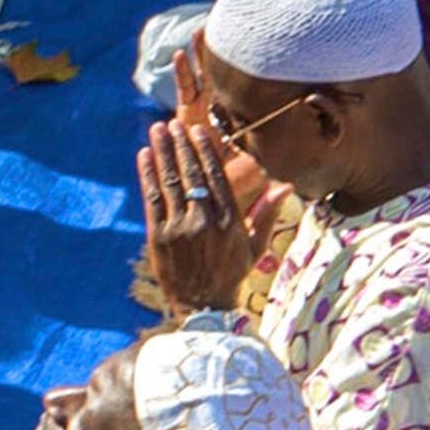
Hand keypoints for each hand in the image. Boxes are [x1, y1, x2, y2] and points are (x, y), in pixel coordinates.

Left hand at [136, 101, 266, 314]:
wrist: (203, 307)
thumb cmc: (231, 274)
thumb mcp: (255, 245)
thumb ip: (267, 212)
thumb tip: (285, 184)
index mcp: (230, 220)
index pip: (216, 176)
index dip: (205, 150)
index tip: (198, 130)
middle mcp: (205, 221)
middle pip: (192, 173)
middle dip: (182, 144)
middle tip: (173, 122)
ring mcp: (181, 228)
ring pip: (170, 182)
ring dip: (163, 152)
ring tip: (157, 130)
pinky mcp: (160, 237)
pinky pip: (152, 199)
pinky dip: (147, 175)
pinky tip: (144, 156)